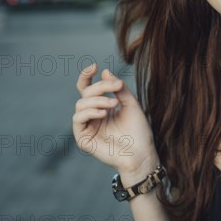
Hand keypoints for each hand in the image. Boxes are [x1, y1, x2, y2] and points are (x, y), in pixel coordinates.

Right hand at [73, 63, 158, 182]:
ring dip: (98, 99)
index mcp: (102, 107)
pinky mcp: (83, 138)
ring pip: (81, 104)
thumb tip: (106, 71)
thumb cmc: (139, 131)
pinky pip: (78, 119)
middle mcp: (92, 116)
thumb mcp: (131, 104)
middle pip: (85, 93)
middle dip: (100, 86)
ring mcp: (86, 127)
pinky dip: (90, 112)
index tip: (95, 66)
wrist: (142, 153)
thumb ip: (119, 89)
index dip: (87, 76)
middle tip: (117, 86)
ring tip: (113, 103)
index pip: (87, 89)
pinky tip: (104, 113)